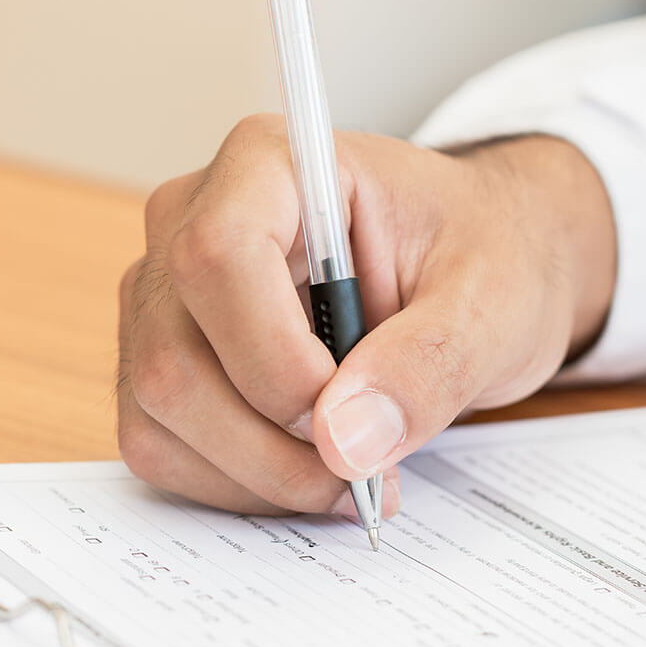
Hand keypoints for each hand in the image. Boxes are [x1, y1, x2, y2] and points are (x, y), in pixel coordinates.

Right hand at [116, 115, 614, 517]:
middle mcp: (189, 219)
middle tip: (364, 473)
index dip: (274, 360)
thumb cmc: (477, 255)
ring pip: (158, 411)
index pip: (217, 258)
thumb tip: (346, 442)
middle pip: (173, 358)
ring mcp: (161, 292)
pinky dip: (230, 481)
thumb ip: (428, 364)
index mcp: (267, 165)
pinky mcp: (154, 352)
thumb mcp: (492, 301)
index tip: (350, 415)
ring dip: (256, 473)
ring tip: (345, 471)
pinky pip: (157, 442)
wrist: (467, 264)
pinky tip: (299, 467)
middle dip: (271, 446)